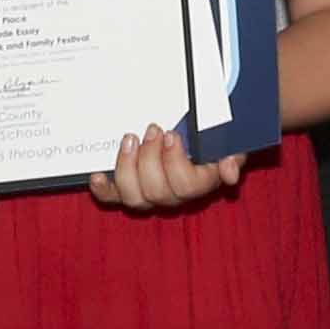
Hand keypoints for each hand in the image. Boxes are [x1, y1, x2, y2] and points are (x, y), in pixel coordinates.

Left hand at [88, 125, 236, 215]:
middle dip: (151, 157)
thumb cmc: (210, 138)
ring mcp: (150, 196)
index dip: (175, 162)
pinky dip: (103, 189)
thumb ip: (232, 154)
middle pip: (158, 192)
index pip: (188, 186)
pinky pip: (114, 198)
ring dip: (128, 167)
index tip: (172, 135)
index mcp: (201, 184)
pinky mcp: (129, 191)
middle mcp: (174, 196)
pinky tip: (97, 175)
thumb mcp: (229, 141)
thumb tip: (229, 171)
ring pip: (135, 197)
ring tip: (130, 140)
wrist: (195, 136)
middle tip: (152, 129)